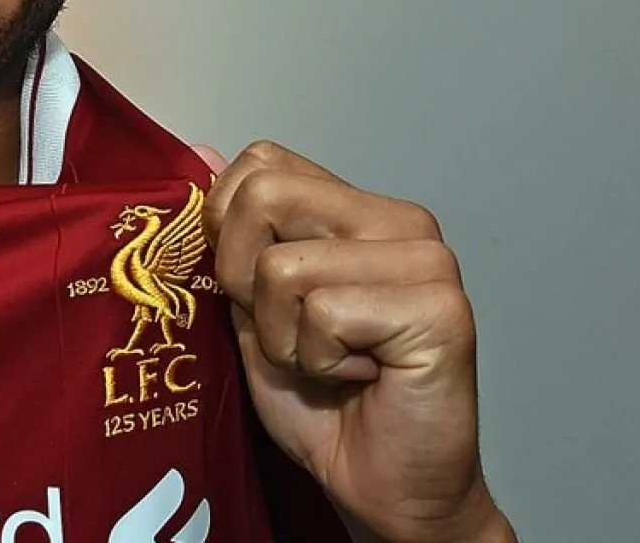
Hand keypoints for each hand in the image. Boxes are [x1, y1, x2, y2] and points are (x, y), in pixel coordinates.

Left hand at [199, 141, 512, 542]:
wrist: (385, 487)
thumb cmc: (326, 405)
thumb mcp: (253, 311)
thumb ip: (229, 236)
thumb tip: (199, 153)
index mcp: (357, 211)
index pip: (261, 164)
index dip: (228, 231)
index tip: (255, 292)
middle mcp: (400, 222)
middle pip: (263, 198)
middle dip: (244, 280)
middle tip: (291, 332)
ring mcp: (428, 260)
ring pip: (284, 267)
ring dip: (283, 336)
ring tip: (329, 361)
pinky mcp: (440, 308)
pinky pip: (323, 313)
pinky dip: (318, 360)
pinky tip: (360, 376)